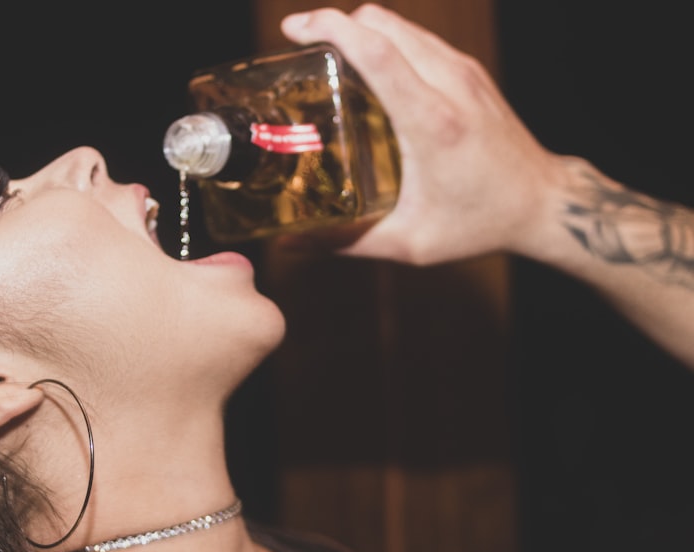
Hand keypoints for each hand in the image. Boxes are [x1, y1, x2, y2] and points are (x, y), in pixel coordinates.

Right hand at [278, 3, 562, 263]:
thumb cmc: (480, 223)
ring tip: (327, 53)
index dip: (332, 29)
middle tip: (300, 43)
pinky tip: (367, 66)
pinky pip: (417, 37)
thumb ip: (348, 242)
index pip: (378, 52)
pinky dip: (385, 39)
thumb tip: (294, 242)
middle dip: (335, 23)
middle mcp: (450, 85)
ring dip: (359, 28)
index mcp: (433, 122)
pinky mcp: (468, 71)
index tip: (294, 30)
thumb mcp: (410, 243)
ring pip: (400, 24)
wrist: (541, 202)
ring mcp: (463, 72)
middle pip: (383, 24)